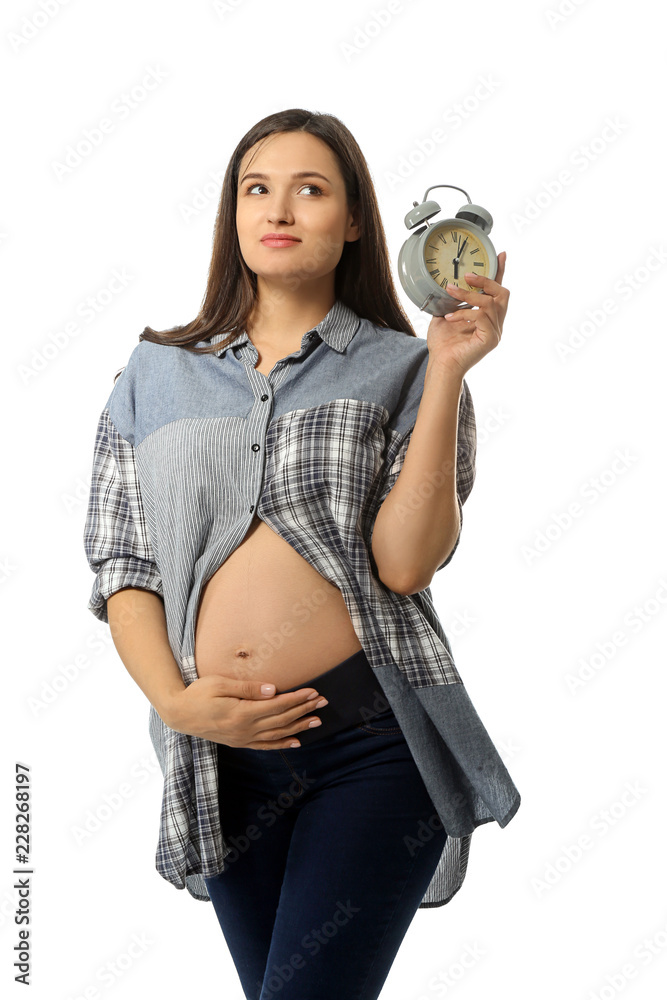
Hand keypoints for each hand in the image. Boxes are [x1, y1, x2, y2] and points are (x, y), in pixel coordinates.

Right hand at [162, 674, 326, 748]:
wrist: (179, 714)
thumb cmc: (198, 694)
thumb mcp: (219, 684)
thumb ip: (247, 687)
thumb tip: (273, 690)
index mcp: (242, 713)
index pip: (277, 706)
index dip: (297, 699)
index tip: (314, 692)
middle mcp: (245, 729)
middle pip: (282, 720)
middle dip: (304, 710)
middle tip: (323, 702)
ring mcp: (243, 738)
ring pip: (278, 734)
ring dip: (299, 727)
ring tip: (317, 721)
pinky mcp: (239, 742)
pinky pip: (265, 746)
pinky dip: (282, 744)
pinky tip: (296, 742)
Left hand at [426, 251, 508, 378]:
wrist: (441, 364)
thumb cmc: (443, 345)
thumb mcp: (444, 315)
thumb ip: (451, 301)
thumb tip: (446, 284)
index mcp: (488, 318)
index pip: (497, 292)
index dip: (500, 273)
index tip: (500, 255)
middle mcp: (496, 324)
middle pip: (502, 293)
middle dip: (486, 280)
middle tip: (467, 275)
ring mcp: (495, 332)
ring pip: (490, 302)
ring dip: (468, 295)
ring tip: (451, 292)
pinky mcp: (490, 339)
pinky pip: (482, 316)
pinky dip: (464, 313)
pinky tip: (450, 318)